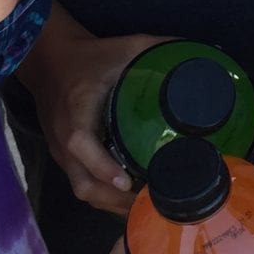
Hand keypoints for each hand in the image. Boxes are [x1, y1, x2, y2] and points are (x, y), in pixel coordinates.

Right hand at [24, 17, 165, 213]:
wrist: (50, 61)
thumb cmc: (90, 56)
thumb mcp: (124, 47)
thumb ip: (159, 50)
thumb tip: (203, 59)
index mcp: (76, 110)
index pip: (81, 144)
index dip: (102, 166)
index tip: (128, 181)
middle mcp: (64, 138)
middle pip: (83, 183)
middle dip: (117, 199)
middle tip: (154, 203)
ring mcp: (61, 152)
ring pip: (83, 190)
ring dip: (113, 204)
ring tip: (148, 206)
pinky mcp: (64, 158)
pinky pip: (83, 185)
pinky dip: (106, 197)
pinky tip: (132, 198)